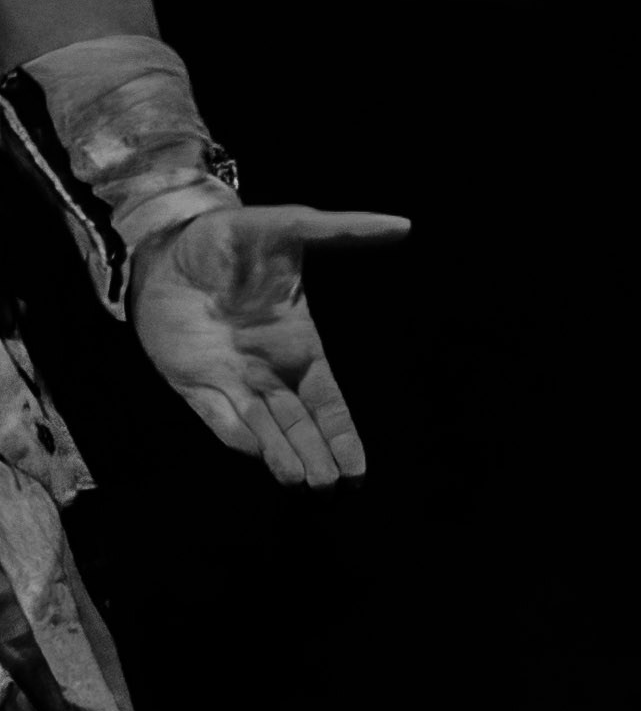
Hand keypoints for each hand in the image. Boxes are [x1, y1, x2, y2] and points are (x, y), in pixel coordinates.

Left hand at [128, 200, 402, 487]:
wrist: (168, 245)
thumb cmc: (232, 236)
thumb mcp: (289, 226)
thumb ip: (340, 230)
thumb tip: (402, 224)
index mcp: (299, 344)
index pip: (328, 400)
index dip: (343, 433)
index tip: (359, 468)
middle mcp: (269, 371)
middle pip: (300, 425)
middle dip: (318, 456)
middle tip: (331, 487)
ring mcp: (230, 380)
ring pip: (265, 430)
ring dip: (285, 456)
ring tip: (305, 483)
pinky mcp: (191, 384)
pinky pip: (219, 418)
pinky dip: (240, 438)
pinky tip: (260, 457)